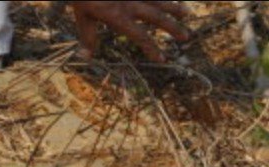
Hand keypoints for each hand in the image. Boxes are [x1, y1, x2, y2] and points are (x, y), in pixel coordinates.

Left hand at [71, 1, 190, 62]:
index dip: (152, 49)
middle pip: (157, 17)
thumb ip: (88, 36)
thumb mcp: (82, 17)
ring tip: (186, 13)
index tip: (162, 59)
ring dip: (174, 7)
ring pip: (159, 0)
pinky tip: (170, 0)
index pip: (140, 37)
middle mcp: (131, 4)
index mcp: (119, 17)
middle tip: (185, 37)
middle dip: (172, 27)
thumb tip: (86, 58)